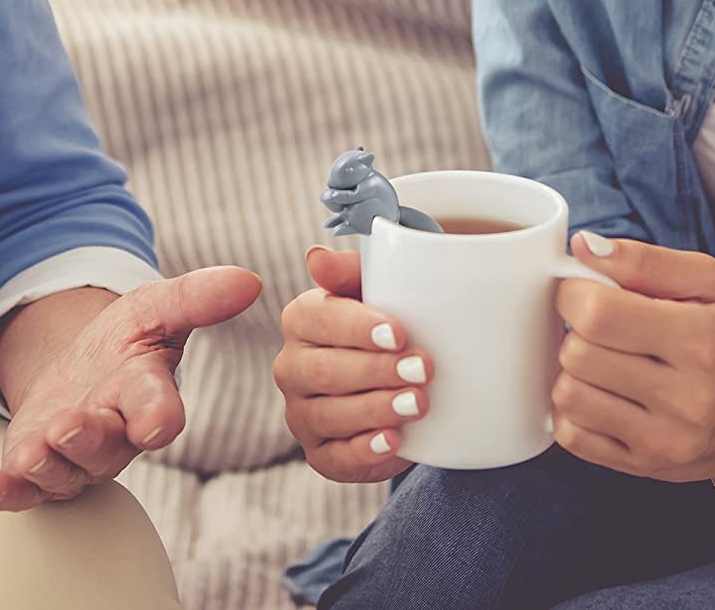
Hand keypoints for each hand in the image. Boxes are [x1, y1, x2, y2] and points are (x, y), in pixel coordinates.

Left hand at [0, 266, 262, 510]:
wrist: (81, 368)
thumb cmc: (126, 341)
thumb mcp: (156, 306)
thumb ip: (198, 296)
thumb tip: (251, 279)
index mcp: (146, 393)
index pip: (160, 407)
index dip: (159, 415)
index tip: (157, 423)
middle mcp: (114, 432)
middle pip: (107, 446)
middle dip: (88, 440)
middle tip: (69, 427)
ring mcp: (75, 456)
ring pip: (65, 471)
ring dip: (47, 464)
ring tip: (29, 451)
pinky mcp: (38, 468)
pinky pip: (25, 489)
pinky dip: (7, 491)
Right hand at [274, 246, 432, 483]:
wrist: (405, 375)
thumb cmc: (389, 321)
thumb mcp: (376, 288)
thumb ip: (349, 269)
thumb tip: (316, 257)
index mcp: (301, 319)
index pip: (320, 320)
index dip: (359, 327)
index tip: (400, 333)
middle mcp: (291, 366)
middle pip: (326, 371)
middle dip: (376, 371)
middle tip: (422, 368)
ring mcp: (302, 413)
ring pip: (331, 414)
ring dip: (377, 409)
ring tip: (418, 403)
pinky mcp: (321, 453)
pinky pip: (336, 458)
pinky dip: (366, 452)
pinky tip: (394, 440)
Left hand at [553, 233, 714, 482]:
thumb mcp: (706, 283)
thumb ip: (643, 259)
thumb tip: (582, 246)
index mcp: (701, 341)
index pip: (598, 312)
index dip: (574, 292)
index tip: (583, 290)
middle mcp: (688, 399)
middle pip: (578, 353)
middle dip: (574, 330)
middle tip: (596, 327)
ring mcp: (666, 441)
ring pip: (569, 394)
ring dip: (572, 370)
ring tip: (599, 359)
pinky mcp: (646, 467)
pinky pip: (573, 436)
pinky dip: (572, 410)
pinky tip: (596, 393)